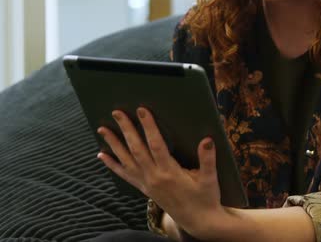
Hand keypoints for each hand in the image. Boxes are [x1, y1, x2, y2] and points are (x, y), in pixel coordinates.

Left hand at [97, 107, 227, 239]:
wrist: (198, 220)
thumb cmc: (205, 198)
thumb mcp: (210, 179)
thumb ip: (208, 159)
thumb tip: (207, 140)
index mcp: (170, 173)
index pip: (156, 145)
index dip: (148, 127)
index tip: (142, 110)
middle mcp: (154, 177)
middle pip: (136, 149)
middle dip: (126, 129)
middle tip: (117, 112)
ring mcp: (147, 184)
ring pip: (126, 160)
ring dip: (113, 144)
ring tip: (102, 129)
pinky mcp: (144, 189)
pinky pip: (124, 175)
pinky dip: (112, 165)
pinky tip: (101, 155)